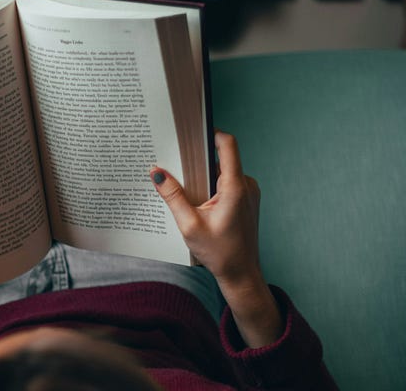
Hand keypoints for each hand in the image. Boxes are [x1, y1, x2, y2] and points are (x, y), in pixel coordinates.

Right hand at [152, 131, 281, 347]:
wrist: (241, 274)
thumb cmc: (219, 253)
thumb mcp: (189, 225)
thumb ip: (172, 196)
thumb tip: (156, 172)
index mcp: (235, 187)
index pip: (227, 144)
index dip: (210, 132)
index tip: (191, 131)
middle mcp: (246, 185)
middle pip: (222, 156)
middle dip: (199, 157)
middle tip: (177, 160)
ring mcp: (249, 192)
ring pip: (225, 170)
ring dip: (205, 174)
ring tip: (184, 184)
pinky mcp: (247, 199)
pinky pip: (229, 182)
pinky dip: (212, 185)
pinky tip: (197, 199)